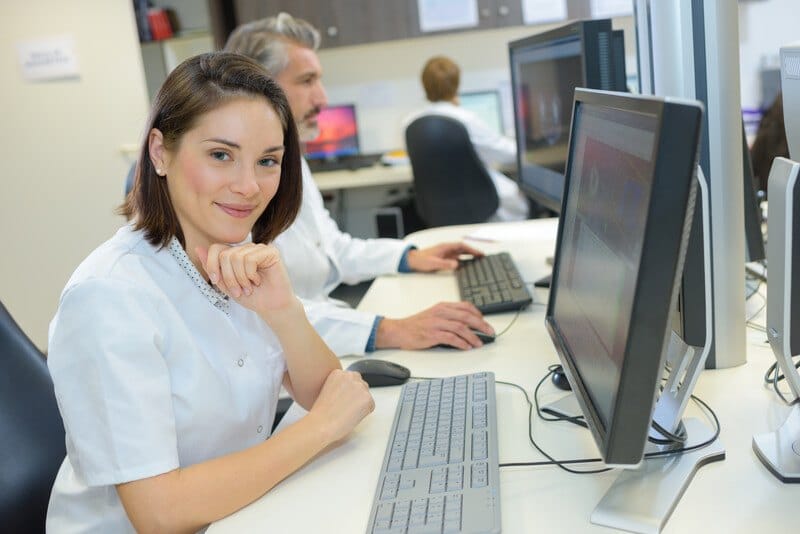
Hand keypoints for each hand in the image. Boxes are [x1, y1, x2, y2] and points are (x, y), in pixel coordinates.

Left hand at [196, 243, 295, 316]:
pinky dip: (251, 275)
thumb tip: (198, 249)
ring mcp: (259, 249)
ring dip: (241, 278)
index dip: (212, 264)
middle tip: (238, 290)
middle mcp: (247, 249)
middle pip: (225, 255)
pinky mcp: (270, 252)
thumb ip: (212, 268)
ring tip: (248, 288)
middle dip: (229, 277)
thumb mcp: (225, 285)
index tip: (216, 281)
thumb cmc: (252, 297)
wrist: (271, 307)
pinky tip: (258, 281)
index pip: (216, 248)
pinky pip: (250, 259)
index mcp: (236, 254)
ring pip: (237, 257)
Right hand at [309, 369, 374, 444]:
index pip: (351, 379)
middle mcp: (350, 376)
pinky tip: (351, 417)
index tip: (342, 400)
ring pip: (366, 395)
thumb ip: (340, 386)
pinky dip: (364, 413)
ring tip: (347, 413)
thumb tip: (351, 393)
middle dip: (357, 395)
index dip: (348, 392)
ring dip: (360, 403)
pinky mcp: (367, 398)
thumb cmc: (321, 414)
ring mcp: (360, 386)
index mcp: (338, 373)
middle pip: (361, 384)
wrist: (321, 425)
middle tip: (346, 408)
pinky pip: (371, 406)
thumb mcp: (327, 391)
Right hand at [376, 302, 494, 349]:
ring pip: (461, 327)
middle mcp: (441, 312)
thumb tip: (468, 324)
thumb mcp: (434, 314)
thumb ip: (449, 316)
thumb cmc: (417, 324)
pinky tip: (467, 347)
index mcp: (442, 306)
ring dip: (473, 336)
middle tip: (490, 332)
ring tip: (479, 343)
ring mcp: (436, 323)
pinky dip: (461, 343)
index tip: (485, 322)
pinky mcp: (432, 334)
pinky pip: (451, 338)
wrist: (399, 330)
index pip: (465, 306)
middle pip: (466, 316)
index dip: (478, 314)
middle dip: (481, 325)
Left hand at [406, 242, 483, 271]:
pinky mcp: (444, 259)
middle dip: (473, 252)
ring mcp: (445, 254)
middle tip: (482, 257)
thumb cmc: (420, 260)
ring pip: (460, 253)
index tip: (479, 253)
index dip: (471, 249)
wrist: (411, 261)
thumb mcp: (433, 263)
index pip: (461, 246)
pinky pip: (456, 259)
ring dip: (469, 256)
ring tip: (478, 261)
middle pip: (463, 249)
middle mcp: (446, 249)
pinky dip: (463, 261)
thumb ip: (445, 264)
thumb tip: (456, 264)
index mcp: (445, 247)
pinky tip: (466, 266)